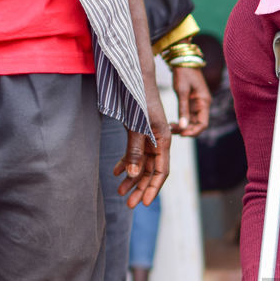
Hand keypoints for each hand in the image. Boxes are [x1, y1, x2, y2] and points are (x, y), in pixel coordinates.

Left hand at [114, 91, 170, 206]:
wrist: (134, 75)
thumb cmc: (138, 98)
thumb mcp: (136, 126)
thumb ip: (135, 150)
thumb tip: (134, 175)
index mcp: (164, 140)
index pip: (161, 171)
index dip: (152, 188)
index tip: (143, 203)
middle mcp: (159, 141)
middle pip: (151, 171)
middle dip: (140, 188)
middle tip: (129, 204)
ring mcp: (149, 136)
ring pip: (141, 164)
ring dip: (131, 178)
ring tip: (119, 192)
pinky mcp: (138, 131)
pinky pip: (133, 152)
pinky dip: (125, 162)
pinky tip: (115, 172)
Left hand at [171, 66, 210, 136]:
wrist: (182, 59)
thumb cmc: (183, 73)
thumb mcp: (182, 91)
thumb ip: (183, 110)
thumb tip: (182, 127)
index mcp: (204, 102)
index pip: (203, 124)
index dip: (193, 131)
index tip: (181, 134)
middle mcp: (202, 105)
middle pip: (197, 124)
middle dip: (186, 130)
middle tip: (172, 131)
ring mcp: (197, 104)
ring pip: (191, 121)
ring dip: (183, 127)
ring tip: (170, 127)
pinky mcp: (190, 102)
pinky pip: (187, 116)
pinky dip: (181, 121)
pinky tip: (172, 122)